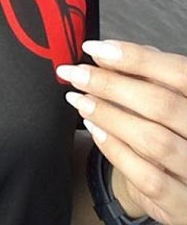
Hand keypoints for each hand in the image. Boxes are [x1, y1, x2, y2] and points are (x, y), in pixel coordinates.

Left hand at [57, 40, 186, 224]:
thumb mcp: (163, 95)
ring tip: (79, 100)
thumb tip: (104, 53)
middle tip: (76, 74)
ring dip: (108, 115)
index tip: (94, 49)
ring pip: (153, 139)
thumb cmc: (165, 128)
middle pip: (161, 104)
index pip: (179, 72)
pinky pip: (147, 176)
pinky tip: (94, 130)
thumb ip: (143, 73)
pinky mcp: (181, 203)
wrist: (174, 183)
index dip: (136, 57)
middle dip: (110, 84)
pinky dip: (115, 149)